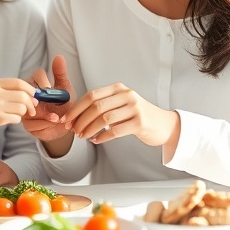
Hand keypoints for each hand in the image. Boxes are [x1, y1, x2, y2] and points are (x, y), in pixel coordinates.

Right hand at [0, 77, 38, 130]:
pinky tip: (9, 119)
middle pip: (23, 96)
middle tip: (32, 108)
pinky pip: (16, 118)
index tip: (34, 94)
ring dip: (22, 112)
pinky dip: (16, 119)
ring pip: (21, 108)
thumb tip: (30, 94)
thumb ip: (7, 88)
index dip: (30, 89)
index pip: (19, 83)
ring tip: (15, 113)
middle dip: (31, 103)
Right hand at [22, 55, 74, 142]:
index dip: (43, 81)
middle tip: (55, 107)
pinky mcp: (26, 123)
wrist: (65, 126)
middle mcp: (28, 95)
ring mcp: (25, 109)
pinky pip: (31, 123)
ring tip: (57, 118)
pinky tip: (51, 124)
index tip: (51, 88)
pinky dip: (44, 124)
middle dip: (44, 102)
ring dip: (46, 115)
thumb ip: (61, 74)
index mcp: (37, 83)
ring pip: (30, 109)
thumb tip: (59, 56)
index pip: (36, 75)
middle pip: (29, 92)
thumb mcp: (65, 89)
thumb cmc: (64, 105)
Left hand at [65, 83, 179, 146]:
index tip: (66, 119)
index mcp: (119, 89)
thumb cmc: (137, 116)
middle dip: (80, 120)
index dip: (76, 108)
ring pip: (104, 119)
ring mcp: (135, 108)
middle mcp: (127, 95)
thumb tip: (76, 116)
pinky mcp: (140, 123)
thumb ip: (103, 105)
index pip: (92, 95)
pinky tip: (96, 140)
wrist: (163, 125)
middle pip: (96, 107)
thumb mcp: (121, 104)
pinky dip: (102, 137)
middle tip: (73, 130)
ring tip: (83, 137)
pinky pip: (115, 131)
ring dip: (89, 129)